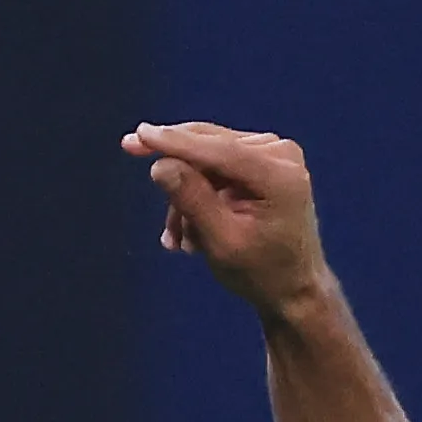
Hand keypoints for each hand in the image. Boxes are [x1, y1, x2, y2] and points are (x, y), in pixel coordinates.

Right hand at [122, 121, 328, 313]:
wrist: (293, 287)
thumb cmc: (261, 273)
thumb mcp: (222, 243)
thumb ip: (193, 201)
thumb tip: (161, 164)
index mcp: (279, 175)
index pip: (218, 150)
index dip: (176, 142)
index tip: (139, 134)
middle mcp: (279, 153)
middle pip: (211, 143)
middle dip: (174, 168)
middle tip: (128, 149)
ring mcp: (272, 154)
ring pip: (207, 158)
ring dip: (185, 192)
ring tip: (177, 238)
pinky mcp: (262, 160)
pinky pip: (216, 166)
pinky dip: (198, 193)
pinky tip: (190, 229)